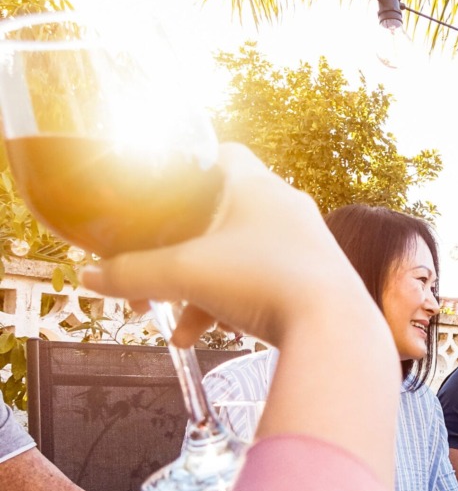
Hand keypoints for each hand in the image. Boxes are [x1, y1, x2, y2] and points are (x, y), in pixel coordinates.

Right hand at [81, 144, 368, 348]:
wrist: (333, 330)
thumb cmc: (264, 282)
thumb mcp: (183, 275)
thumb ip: (131, 273)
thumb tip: (91, 277)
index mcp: (257, 185)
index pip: (221, 154)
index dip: (187, 167)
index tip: (162, 189)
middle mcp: (286, 207)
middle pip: (220, 215)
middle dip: (179, 249)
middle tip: (150, 274)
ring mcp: (304, 244)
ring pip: (237, 256)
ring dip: (199, 286)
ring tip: (172, 324)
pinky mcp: (313, 279)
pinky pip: (261, 282)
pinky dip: (230, 304)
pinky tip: (203, 336)